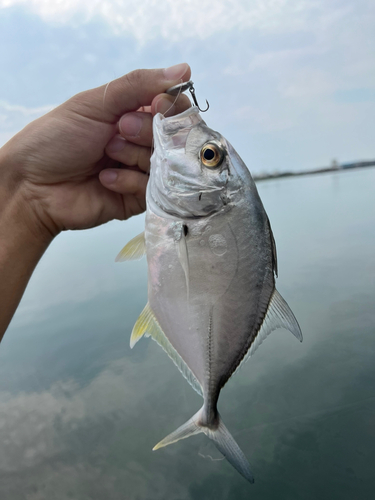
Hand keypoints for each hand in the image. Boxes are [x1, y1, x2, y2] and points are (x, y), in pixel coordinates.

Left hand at [0, 64, 191, 238]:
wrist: (32, 185)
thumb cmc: (57, 139)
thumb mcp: (95, 104)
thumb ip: (138, 86)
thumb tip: (183, 70)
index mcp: (134, 115)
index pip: (174, 107)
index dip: (172, 105)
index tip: (156, 103)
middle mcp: (142, 143)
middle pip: (175, 136)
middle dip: (146, 132)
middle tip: (119, 130)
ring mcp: (141, 171)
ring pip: (165, 163)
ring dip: (133, 156)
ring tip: (105, 156)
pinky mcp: (138, 198)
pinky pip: (153, 189)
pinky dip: (128, 181)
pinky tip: (104, 179)